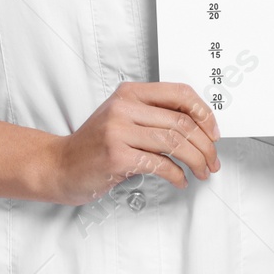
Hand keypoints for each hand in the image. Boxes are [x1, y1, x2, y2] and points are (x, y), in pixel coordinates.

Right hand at [47, 81, 220, 205]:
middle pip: (181, 121)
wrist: (59, 165)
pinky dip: (177, 175)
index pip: (179, 93)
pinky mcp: (116, 155)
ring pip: (174, 142)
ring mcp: (118, 130)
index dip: (204, 112)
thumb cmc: (94, 145)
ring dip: (196, 161)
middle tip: (212, 160)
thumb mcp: (122, 118)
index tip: (214, 132)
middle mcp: (124, 107)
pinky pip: (159, 164)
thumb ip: (153, 116)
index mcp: (130, 92)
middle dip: (205, 144)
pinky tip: (180, 180)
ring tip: (202, 172)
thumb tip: (198, 127)